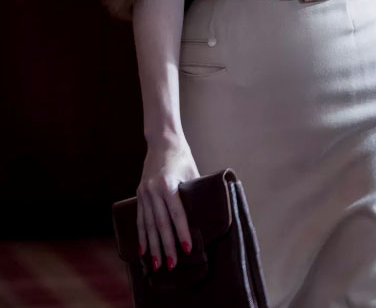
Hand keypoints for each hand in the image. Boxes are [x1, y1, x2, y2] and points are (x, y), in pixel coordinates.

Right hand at [136, 136, 200, 270]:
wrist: (161, 140)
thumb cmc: (181, 156)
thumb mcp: (192, 172)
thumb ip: (194, 192)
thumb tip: (206, 214)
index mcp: (168, 183)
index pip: (176, 213)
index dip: (182, 232)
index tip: (187, 249)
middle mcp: (153, 189)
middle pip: (160, 223)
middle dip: (166, 245)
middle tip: (171, 265)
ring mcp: (144, 192)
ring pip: (148, 224)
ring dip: (153, 246)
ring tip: (157, 265)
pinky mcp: (139, 194)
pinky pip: (140, 219)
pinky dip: (141, 236)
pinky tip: (142, 251)